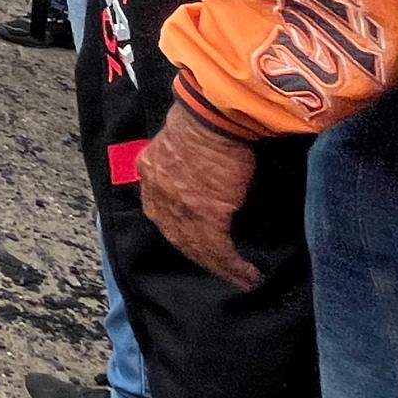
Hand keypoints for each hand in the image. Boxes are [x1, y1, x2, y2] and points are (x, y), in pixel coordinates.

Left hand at [139, 106, 261, 289]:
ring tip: (240, 279)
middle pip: (178, 235)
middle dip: (200, 256)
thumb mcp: (178, 142)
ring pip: (198, 247)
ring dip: (220, 267)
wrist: (212, 117)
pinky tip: (247, 274)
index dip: (179, 232)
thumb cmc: (203, 121)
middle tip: (221, 271)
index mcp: (150, 171)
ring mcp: (179, 206)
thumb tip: (195, 175)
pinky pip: (218, 249)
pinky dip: (232, 265)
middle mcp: (158, 192)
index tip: (195, 245)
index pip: (161, 213)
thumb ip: (179, 165)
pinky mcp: (205, 215)